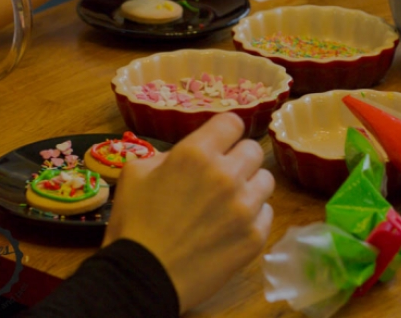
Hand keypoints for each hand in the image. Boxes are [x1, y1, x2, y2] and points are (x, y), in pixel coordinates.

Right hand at [103, 113, 274, 312]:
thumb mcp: (135, 173)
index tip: (221, 142)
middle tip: (222, 175)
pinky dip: (253, 217)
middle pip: (252, 150)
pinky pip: (267, 213)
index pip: (232, 122)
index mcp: (196, 154)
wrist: (141, 278)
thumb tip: (186, 154)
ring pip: (265, 180)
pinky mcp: (255, 236)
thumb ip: (168, 155)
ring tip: (230, 201)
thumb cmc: (133, 224)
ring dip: (249, 186)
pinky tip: (232, 225)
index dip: (225, 131)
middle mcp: (226, 175)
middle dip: (237, 159)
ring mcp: (244, 207)